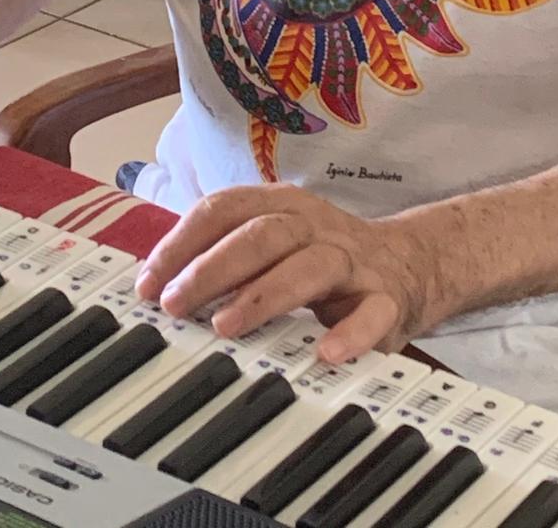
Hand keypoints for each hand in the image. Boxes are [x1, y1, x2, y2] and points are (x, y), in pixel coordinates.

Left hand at [134, 183, 437, 363]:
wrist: (410, 263)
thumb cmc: (322, 257)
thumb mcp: (273, 241)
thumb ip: (222, 253)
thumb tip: (153, 281)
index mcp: (283, 205)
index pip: (225, 208)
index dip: (183, 241)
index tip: (147, 280)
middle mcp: (315, 226)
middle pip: (262, 234)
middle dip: (212, 267)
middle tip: (174, 303)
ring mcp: (352, 261)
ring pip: (309, 266)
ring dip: (264, 294)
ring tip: (225, 325)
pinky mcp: (386, 299)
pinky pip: (372, 313)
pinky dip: (350, 332)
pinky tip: (324, 353)